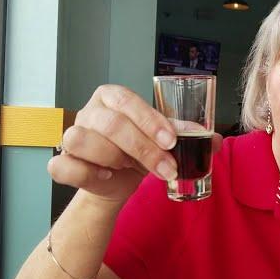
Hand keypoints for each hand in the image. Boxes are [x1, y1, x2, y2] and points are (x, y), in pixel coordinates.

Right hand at [47, 84, 222, 203]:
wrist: (118, 180)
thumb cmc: (139, 151)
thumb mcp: (164, 140)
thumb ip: (187, 136)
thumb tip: (216, 140)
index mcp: (112, 98)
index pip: (126, 100)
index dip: (149, 120)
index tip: (171, 141)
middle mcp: (89, 112)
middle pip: (110, 124)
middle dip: (143, 149)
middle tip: (168, 168)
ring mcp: (71, 135)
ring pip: (80, 139)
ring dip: (112, 158)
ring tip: (130, 167)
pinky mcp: (62, 161)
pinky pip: (62, 165)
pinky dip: (86, 173)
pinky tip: (107, 177)